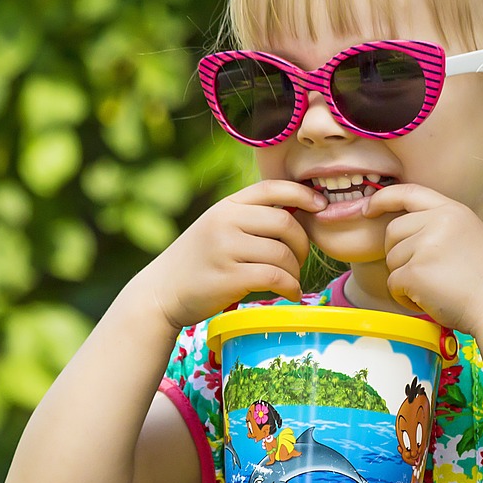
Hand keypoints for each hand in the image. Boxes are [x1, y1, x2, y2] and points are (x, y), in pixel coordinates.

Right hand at [142, 180, 326, 327]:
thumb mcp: (218, 228)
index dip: (303, 193)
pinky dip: (290, 287)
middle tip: (300, 259)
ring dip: (296, 271)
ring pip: (282, 253)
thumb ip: (250, 218)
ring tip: (290, 280)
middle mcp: (225, 221)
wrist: (161, 292)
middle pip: (285, 222)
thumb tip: (299, 212)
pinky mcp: (228, 277)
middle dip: (302, 243)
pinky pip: (275, 277)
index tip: (322, 206)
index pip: (272, 188)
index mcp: (226, 205)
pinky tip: (290, 294)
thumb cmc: (199, 262)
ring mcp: (225, 248)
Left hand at [363, 184, 482, 332]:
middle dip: (399, 254)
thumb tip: (397, 228)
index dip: (383, 199)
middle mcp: (439, 222)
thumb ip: (438, 225)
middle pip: (392, 231)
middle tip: (425, 274)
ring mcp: (426, 246)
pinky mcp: (416, 272)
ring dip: (405, 279)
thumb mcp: (468, 235)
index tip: (367, 208)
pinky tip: (430, 300)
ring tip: (434, 288)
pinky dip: (405, 297)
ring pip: (391, 260)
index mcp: (452, 210)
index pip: (408, 192)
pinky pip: (393, 283)